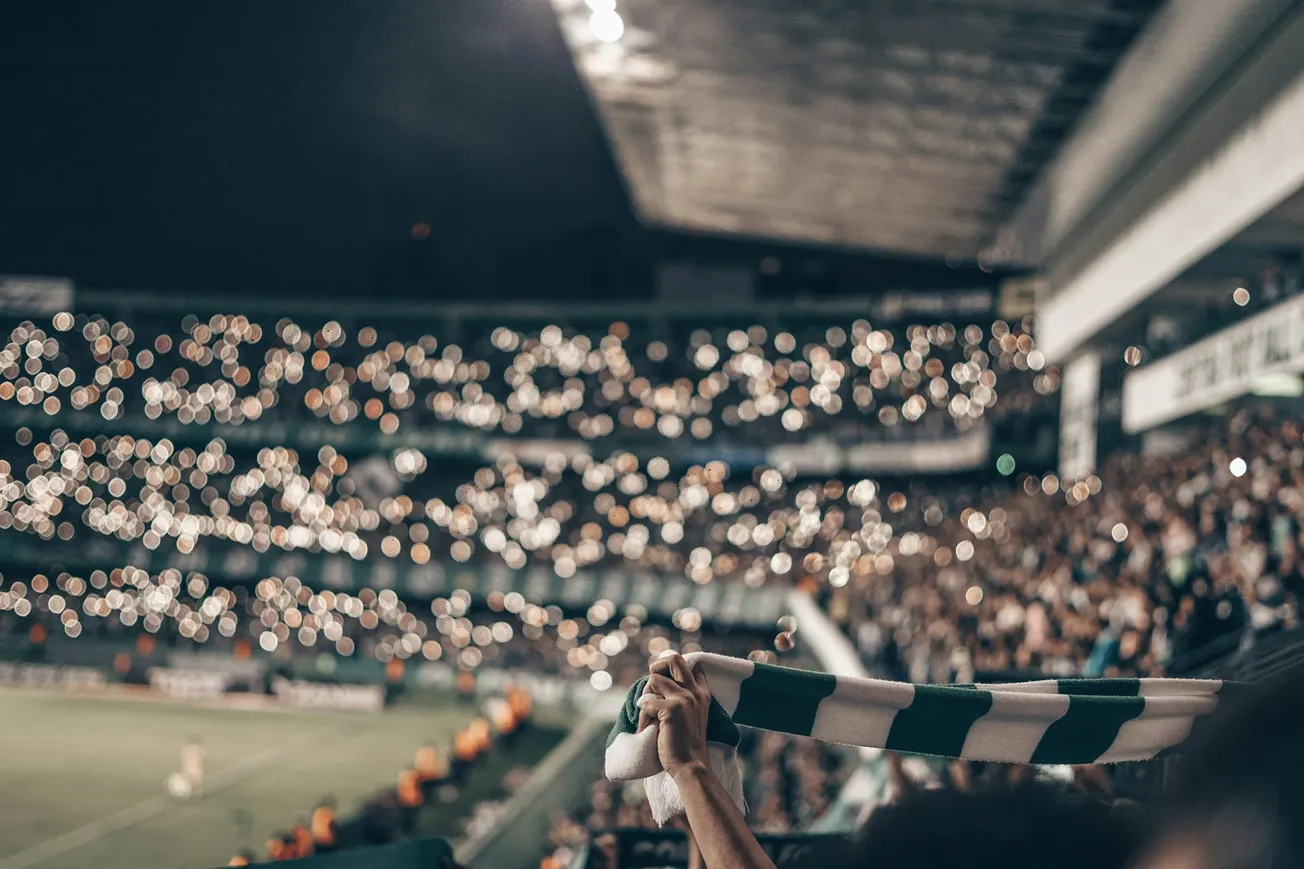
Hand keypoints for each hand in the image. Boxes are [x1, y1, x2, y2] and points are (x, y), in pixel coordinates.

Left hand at [637, 653, 711, 774]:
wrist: (691, 766)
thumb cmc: (685, 744)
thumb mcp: (690, 716)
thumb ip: (681, 698)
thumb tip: (656, 682)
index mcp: (701, 693)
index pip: (691, 665)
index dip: (672, 670)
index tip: (664, 687)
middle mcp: (694, 692)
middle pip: (673, 659)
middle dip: (656, 667)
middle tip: (652, 688)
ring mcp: (685, 699)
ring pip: (654, 679)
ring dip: (646, 697)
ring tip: (650, 717)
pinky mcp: (672, 709)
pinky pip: (646, 703)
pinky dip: (642, 718)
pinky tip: (648, 729)